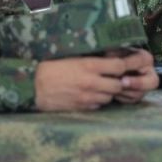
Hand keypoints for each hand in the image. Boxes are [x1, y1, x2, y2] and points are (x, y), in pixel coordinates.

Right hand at [34, 50, 158, 110]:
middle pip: (119, 84)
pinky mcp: (82, 107)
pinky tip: (92, 94)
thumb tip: (112, 54)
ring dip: (110, 91)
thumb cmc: (51, 66)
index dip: (127, 65)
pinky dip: (99, 100)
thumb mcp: (72, 55)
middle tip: (117, 76)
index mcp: (89, 65)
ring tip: (102, 85)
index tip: (128, 64)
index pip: (119, 66)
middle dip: (120, 81)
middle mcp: (91, 82)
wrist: (33, 86)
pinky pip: (99, 105)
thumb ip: (92, 57)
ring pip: (110, 96)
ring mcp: (87, 96)